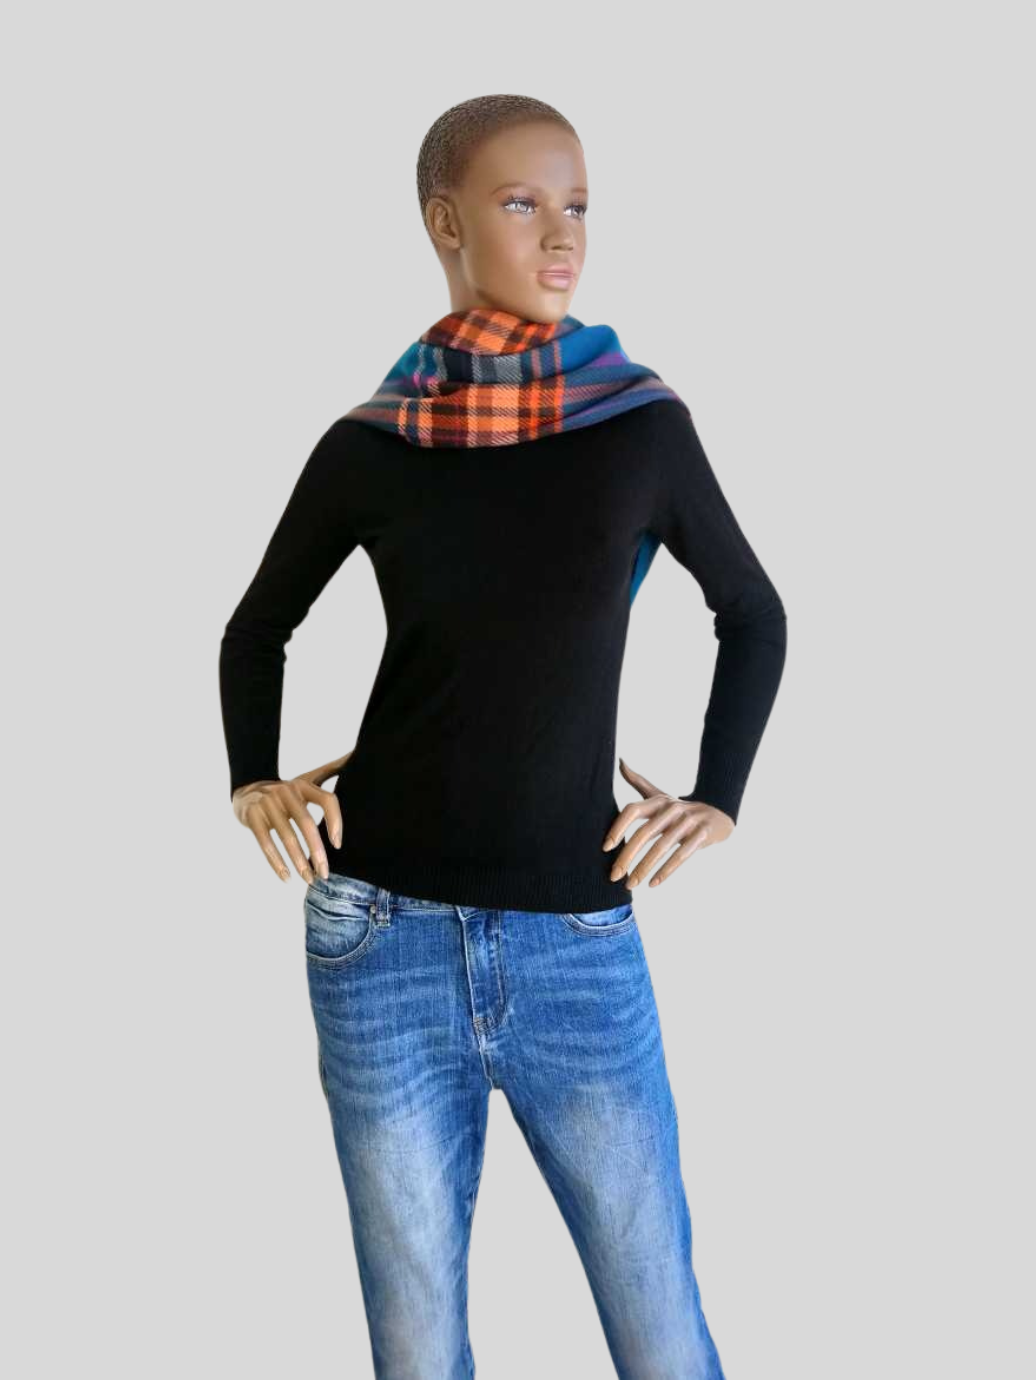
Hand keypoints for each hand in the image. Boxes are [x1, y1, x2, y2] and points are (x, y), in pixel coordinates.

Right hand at [232, 750, 352, 883]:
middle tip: (325, 873)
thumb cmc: (285, 792)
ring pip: (287, 837)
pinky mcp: (252, 816)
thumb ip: (331, 770)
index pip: (327, 800)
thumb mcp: (307, 779)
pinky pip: (266, 843)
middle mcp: (285, 791)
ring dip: (299, 862)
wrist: (246, 789)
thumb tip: (355, 756)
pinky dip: (276, 862)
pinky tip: (286, 877)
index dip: (335, 822)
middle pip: (306, 823)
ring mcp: (267, 803)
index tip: (338, 846)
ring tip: (309, 878)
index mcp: (303, 785)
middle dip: (317, 852)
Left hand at [601, 757, 733, 889]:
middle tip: (613, 876)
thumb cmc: (680, 809)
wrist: (718, 813)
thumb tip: (620, 762)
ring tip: (630, 885)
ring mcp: (688, 821)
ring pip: (662, 847)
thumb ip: (638, 782)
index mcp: (658, 800)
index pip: (632, 810)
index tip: (605, 848)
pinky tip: (653, 884)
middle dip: (626, 856)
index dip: (617, 827)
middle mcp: (672, 809)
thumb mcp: (659, 795)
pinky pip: (682, 855)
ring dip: (644, 868)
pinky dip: (666, 871)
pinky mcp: (702, 835)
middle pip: (645, 833)